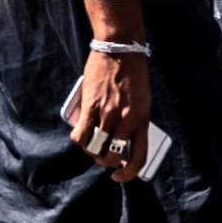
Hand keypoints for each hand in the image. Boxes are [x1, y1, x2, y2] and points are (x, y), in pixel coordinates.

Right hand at [71, 50, 149, 182]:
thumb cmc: (132, 74)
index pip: (138, 159)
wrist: (120, 47)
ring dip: (91, 151)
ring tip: (91, 143)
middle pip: (112, 157)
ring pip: (94, 148)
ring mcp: (108, 114)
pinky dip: (79, 139)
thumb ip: (135, 122)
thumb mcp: (143, 102)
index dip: (127, 174)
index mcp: (142, 121)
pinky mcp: (91, 106)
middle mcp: (126, 120)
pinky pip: (81, 134)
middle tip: (102, 155)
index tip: (118, 175)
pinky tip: (79, 136)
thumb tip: (124, 144)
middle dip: (105, 161)